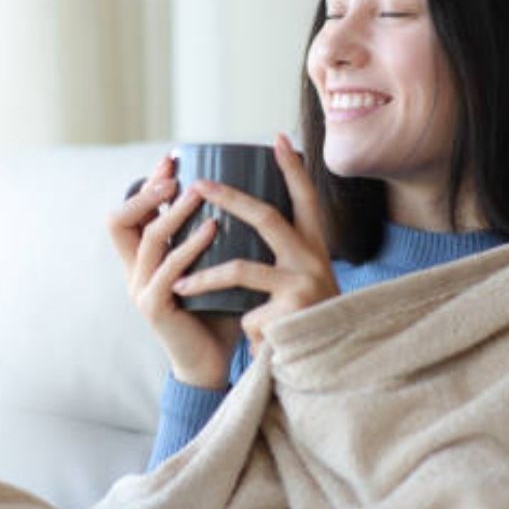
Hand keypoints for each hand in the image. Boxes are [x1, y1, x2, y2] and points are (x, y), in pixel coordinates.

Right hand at [107, 151, 243, 388]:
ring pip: (147, 239)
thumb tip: (241, 189)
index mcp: (143, 260)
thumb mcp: (212, 266)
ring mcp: (140, 290)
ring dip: (173, 212)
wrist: (214, 363)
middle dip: (146, 192)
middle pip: (118, 220)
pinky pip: (168, 269)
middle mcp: (134, 272)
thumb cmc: (219, 311)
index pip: (131, 213)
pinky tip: (213, 228)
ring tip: (199, 191)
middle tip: (175, 173)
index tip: (171, 159)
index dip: (146, 184)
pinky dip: (190, 245)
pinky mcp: (154, 308)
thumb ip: (212, 236)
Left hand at [171, 133, 338, 353]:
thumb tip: (232, 231)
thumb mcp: (300, 288)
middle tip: (199, 184)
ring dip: (204, 279)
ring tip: (178, 285)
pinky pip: (246, 314)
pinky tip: (258, 345)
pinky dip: (244, 329)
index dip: (293, 169)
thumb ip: (278, 263)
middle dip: (230, 198)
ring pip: (241, 269)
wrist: (331, 371)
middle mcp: (315, 261)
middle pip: (268, 217)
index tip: (278, 138)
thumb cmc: (305, 326)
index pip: (306, 201)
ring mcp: (304, 287)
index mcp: (316, 251)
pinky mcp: (291, 315)